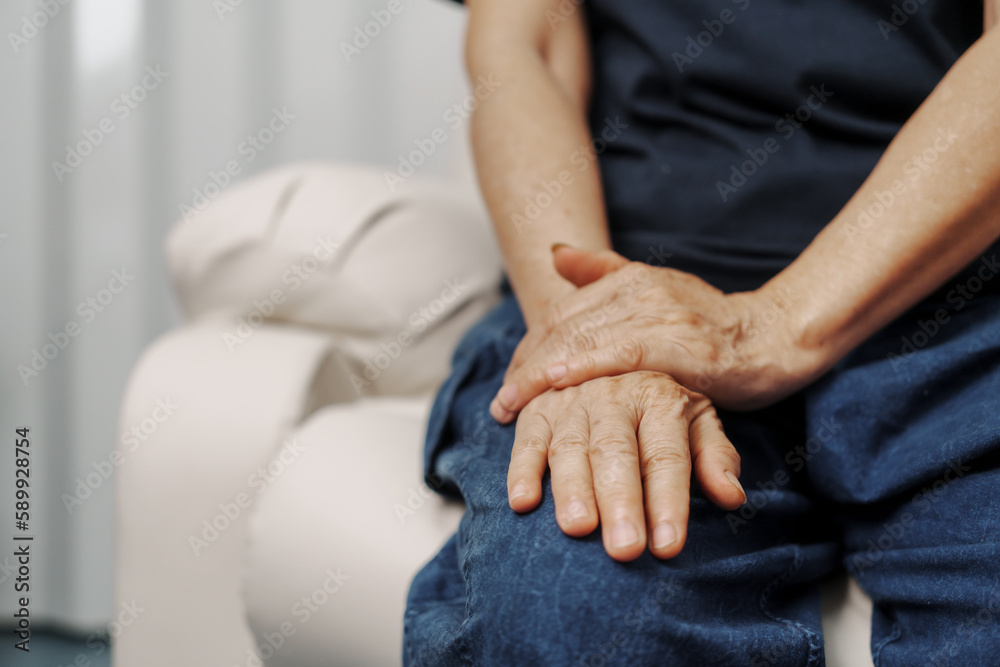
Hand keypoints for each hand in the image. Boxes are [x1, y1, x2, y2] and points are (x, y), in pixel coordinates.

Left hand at [491, 245, 810, 421]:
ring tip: (514, 405)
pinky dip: (584, 367)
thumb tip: (555, 253)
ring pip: (584, 340)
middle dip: (526, 365)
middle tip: (502, 402)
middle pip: (564, 328)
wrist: (774, 338)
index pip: (561, 314)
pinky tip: (555, 383)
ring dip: (541, 373)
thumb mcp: (656, 290)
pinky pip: (620, 354)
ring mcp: (659, 313)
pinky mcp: (679, 343)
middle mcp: (639, 289)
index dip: (529, 348)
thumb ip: (603, 272)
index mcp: (629, 278)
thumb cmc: (711, 325)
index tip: (508, 383)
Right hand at [507, 371, 746, 561]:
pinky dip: (521, 470)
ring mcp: (572, 402)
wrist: (607, 355)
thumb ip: (714, 456)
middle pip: (617, 452)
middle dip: (621, 501)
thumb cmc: (660, 407)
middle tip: (624, 547)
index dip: (668, 500)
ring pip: (570, 448)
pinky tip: (523, 502)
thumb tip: (732, 497)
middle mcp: (614, 396)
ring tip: (577, 529)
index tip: (668, 546)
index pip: (665, 455)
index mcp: (659, 397)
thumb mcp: (697, 420)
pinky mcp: (537, 411)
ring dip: (572, 490)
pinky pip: (527, 441)